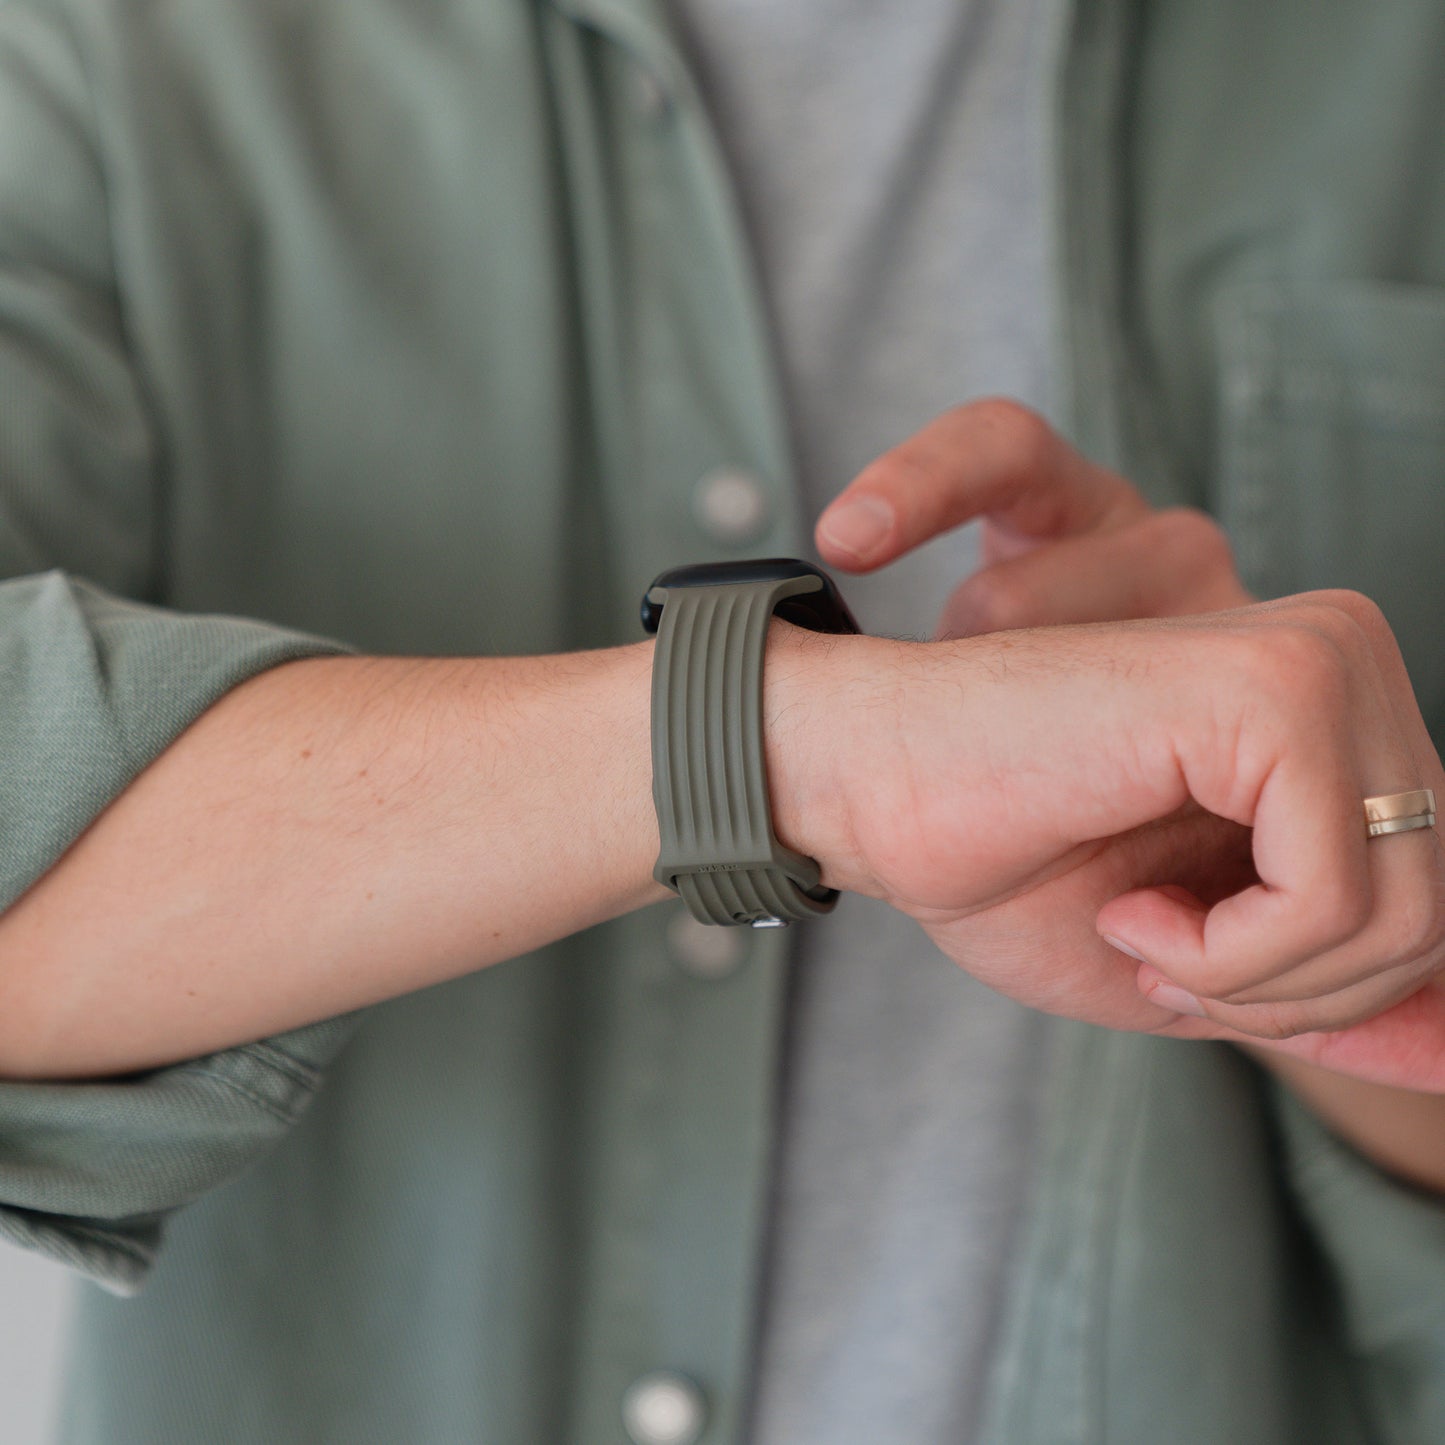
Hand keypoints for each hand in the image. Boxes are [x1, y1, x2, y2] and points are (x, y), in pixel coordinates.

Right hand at [796, 400, 1444, 1093]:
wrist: (873, 788)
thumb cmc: (1003, 863)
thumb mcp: (1201, 968)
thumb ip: (1329, 994)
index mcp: (1330, 711)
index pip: (1431, 896)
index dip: (1310, 985)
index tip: (1180, 956)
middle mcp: (1346, 658)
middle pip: (1438, 907)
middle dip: (1294, 992)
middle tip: (1154, 951)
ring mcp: (1318, 661)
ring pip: (1412, 909)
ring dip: (1254, 978)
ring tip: (1135, 926)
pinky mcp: (1271, 687)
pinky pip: (1333, 893)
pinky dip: (1230, 953)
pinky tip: (1127, 905)